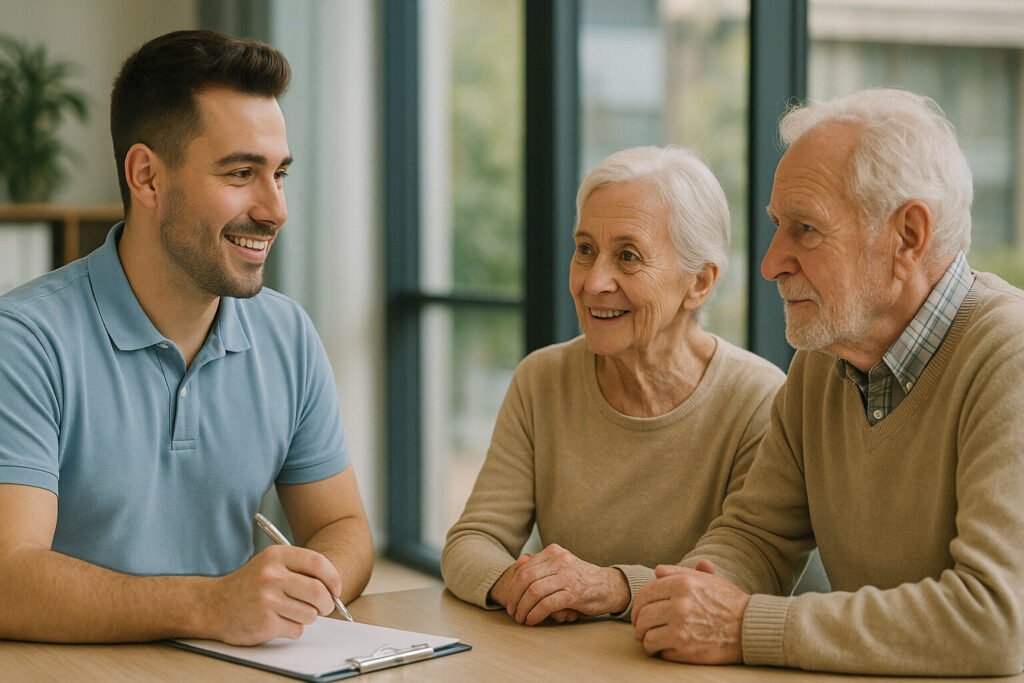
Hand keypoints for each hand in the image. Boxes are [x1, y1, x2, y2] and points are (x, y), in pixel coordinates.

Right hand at [203, 545, 342, 644]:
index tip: (336, 590)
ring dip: (307, 617)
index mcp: (276, 556)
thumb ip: (300, 569)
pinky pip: (296, 629)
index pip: (318, 564)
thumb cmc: (250, 585)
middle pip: (319, 592)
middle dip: (327, 603)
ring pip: (310, 613)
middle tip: (325, 607)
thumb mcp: (271, 564)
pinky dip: (293, 629)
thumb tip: (334, 587)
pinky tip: (278, 622)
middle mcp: (271, 575)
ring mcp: (267, 600)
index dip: (333, 579)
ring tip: (291, 612)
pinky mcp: (264, 623)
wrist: (213, 605)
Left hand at [498, 544, 629, 625]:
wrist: (609, 586)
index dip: (512, 586)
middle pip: (525, 579)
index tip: (510, 600)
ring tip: (521, 618)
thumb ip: (542, 566)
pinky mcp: (574, 593)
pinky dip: (535, 614)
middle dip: (514, 598)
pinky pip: (546, 604)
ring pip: (534, 592)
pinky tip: (532, 620)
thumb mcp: (561, 566)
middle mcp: (559, 560)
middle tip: (512, 612)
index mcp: (553, 552)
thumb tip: (518, 566)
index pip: (524, 568)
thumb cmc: (581, 579)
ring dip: (523, 608)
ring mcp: (567, 576)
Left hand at [631, 560, 748, 663]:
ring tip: (652, 640)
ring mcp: (681, 628)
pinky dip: (659, 651)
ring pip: (646, 635)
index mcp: (682, 584)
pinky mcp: (685, 649)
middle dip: (639, 624)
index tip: (640, 613)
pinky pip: (659, 650)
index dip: (638, 605)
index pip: (645, 594)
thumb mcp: (706, 580)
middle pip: (643, 615)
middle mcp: (679, 604)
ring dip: (646, 639)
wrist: (750, 628)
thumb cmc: (728, 603)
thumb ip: (679, 573)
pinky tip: (666, 648)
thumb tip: (656, 571)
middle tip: (642, 629)